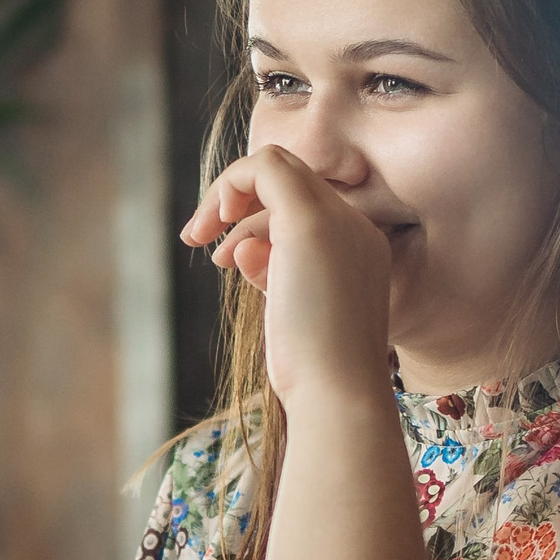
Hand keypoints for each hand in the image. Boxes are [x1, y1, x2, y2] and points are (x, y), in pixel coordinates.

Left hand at [180, 145, 394, 404]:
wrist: (338, 393)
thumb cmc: (316, 370)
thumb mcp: (290, 312)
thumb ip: (270, 273)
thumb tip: (239, 248)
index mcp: (361, 250)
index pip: (305, 208)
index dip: (259, 222)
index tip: (227, 260)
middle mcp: (355, 228)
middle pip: (291, 180)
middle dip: (237, 199)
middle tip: (198, 236)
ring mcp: (336, 220)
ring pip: (275, 167)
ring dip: (225, 197)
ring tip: (200, 240)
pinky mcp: (307, 220)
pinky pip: (264, 166)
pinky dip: (230, 184)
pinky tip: (212, 225)